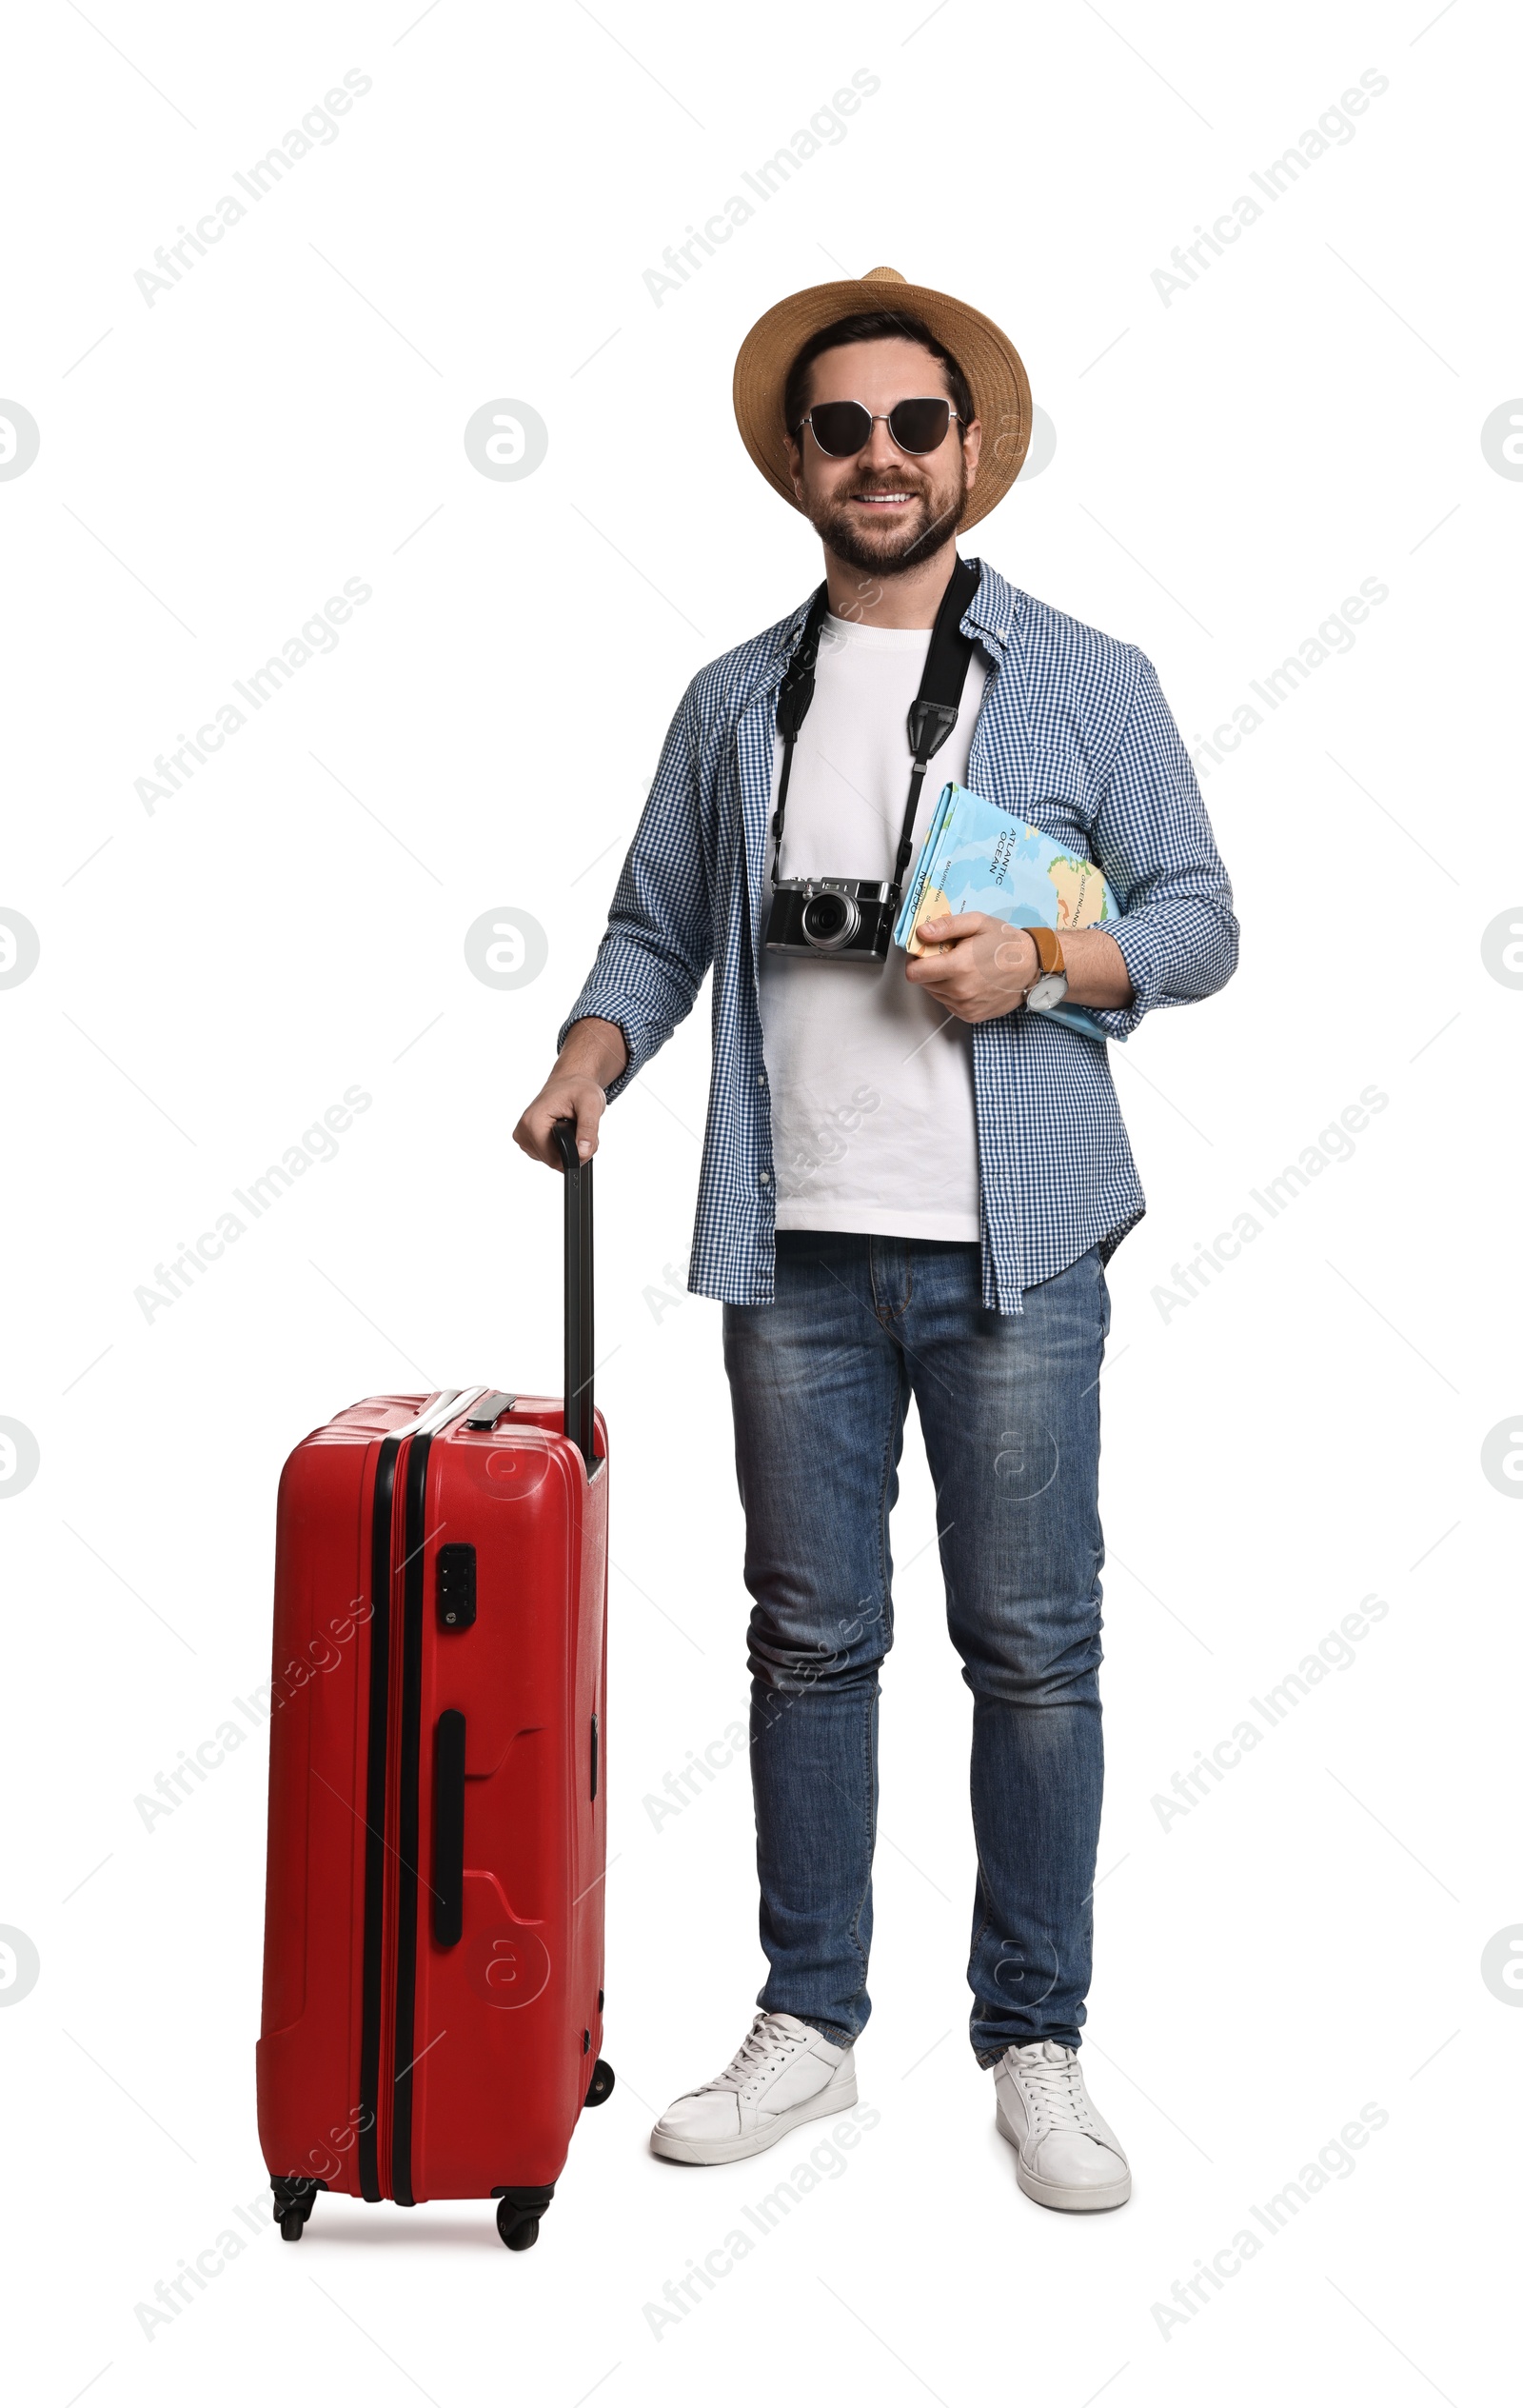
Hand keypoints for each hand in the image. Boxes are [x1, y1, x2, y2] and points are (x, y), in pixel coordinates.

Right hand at [512, 1017, 627, 1167]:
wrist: (569, 1081)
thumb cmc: (579, 1088)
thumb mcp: (591, 1104)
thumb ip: (588, 1129)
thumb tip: (583, 1153)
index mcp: (532, 1122)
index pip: (554, 1160)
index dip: (575, 1155)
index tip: (584, 1138)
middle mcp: (523, 1131)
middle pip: (553, 1161)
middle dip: (573, 1151)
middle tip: (581, 1130)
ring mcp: (523, 1137)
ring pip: (551, 1160)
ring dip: (567, 1149)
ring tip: (572, 1127)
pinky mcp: (527, 1140)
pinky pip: (547, 1155)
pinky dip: (560, 1148)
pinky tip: (564, 1131)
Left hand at [903, 913, 1038, 1023]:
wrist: (1032, 966)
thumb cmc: (1006, 943)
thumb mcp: (977, 923)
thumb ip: (946, 927)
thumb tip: (921, 933)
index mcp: (958, 967)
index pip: (914, 973)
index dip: (915, 961)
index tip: (924, 952)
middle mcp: (960, 991)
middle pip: (923, 983)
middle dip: (929, 969)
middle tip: (949, 956)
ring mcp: (966, 1006)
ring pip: (935, 994)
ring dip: (941, 981)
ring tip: (962, 967)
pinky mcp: (971, 1016)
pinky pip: (949, 1004)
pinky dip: (953, 993)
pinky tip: (969, 981)